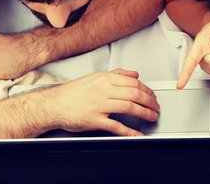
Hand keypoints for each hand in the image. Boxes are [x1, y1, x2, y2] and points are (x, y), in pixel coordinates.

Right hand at [46, 69, 160, 135]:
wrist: (54, 104)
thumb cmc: (72, 93)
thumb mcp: (94, 77)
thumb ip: (116, 74)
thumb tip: (134, 74)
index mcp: (104, 79)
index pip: (133, 83)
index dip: (147, 90)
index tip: (152, 96)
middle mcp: (103, 90)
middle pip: (134, 94)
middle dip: (150, 102)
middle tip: (156, 107)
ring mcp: (99, 105)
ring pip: (129, 107)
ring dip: (144, 113)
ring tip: (151, 117)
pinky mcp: (94, 120)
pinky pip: (116, 126)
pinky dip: (129, 132)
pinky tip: (137, 134)